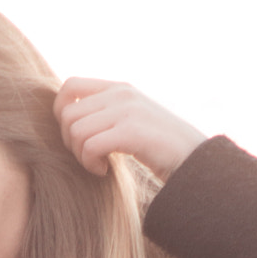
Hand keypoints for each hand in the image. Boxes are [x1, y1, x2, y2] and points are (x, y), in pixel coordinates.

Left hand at [52, 77, 207, 182]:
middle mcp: (121, 94)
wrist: (195, 162)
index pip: (70, 86)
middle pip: (67, 114)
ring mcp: (127, 110)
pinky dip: (90, 164)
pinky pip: (89, 146)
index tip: (77, 137)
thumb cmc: (161, 150)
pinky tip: (104, 171)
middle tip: (88, 157)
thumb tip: (68, 118)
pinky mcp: (131, 132)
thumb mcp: (133, 121)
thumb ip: (107, 113)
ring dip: (80, 155)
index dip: (62, 114)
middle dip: (69, 142)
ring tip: (99, 164)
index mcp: (120, 88)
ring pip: (75, 131)